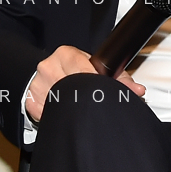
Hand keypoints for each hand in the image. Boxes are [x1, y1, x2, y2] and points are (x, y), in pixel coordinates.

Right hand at [24, 44, 144, 122]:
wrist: (39, 73)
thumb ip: (117, 76)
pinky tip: (68, 113)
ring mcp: (38, 86)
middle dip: (90, 98)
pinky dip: (62, 116)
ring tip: (82, 107)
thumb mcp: (91, 64)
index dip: (99, 84)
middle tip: (98, 104)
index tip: (110, 94)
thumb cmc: (71, 68)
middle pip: (75, 87)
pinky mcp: (32, 103)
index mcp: (66, 54)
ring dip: (76, 109)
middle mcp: (49, 68)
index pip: (85, 70)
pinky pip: (52, 115)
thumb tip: (138, 90)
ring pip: (64, 104)